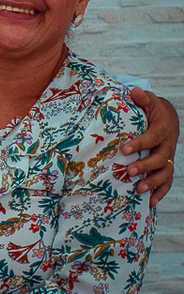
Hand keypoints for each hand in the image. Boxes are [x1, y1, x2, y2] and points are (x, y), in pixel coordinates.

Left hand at [125, 88, 177, 206]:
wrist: (167, 119)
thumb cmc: (153, 111)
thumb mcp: (149, 101)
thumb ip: (142, 98)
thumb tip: (134, 91)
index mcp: (162, 130)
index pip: (152, 138)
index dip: (140, 143)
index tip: (125, 149)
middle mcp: (167, 146)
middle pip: (160, 159)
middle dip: (145, 166)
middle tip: (128, 171)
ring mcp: (167, 158)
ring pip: (165, 173)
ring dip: (152, 182)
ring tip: (137, 189)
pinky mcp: (166, 167)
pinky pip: (166, 182)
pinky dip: (159, 193)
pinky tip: (150, 202)